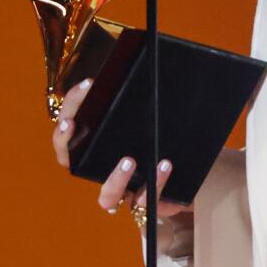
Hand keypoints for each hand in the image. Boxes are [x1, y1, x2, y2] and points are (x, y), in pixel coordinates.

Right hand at [51, 79, 187, 220]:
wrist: (200, 167)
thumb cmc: (169, 138)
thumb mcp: (158, 118)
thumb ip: (151, 100)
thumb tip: (160, 62)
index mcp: (97, 146)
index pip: (70, 126)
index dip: (73, 106)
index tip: (87, 85)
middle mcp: (101, 171)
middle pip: (70, 160)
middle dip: (66, 141)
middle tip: (74, 124)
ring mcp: (124, 192)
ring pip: (106, 196)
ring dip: (114, 178)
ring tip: (128, 160)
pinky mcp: (149, 205)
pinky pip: (147, 202)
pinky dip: (157, 184)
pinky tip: (165, 164)